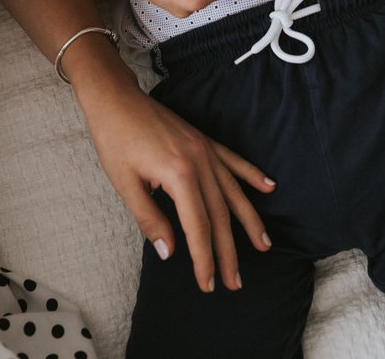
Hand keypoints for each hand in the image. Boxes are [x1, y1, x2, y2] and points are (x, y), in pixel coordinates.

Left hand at [79, 71, 274, 292]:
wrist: (116, 100)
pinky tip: (269, 186)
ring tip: (264, 244)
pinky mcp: (203, 140)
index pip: (198, 227)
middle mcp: (199, 161)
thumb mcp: (125, 184)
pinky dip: (252, 174)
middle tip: (235, 282)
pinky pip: (234, 161)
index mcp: (179, 174)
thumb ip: (149, 219)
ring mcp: (205, 149)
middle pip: (220, 214)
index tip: (209, 284)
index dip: (204, 258)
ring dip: (249, 220)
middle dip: (228, 251)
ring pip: (233, 191)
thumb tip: (170, 253)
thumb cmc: (115, 140)